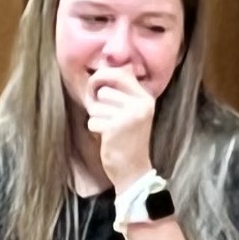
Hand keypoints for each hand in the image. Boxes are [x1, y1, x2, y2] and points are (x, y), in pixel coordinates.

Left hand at [83, 71, 156, 189]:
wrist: (133, 170)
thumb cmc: (127, 139)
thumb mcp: (132, 111)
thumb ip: (121, 91)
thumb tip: (102, 69)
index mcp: (145, 97)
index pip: (119, 73)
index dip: (102, 77)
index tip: (95, 88)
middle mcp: (141, 104)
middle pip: (104, 91)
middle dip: (97, 102)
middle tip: (102, 114)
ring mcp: (129, 115)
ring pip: (96, 106)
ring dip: (97, 118)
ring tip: (109, 129)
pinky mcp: (116, 128)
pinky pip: (93, 121)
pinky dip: (95, 130)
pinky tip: (108, 139)